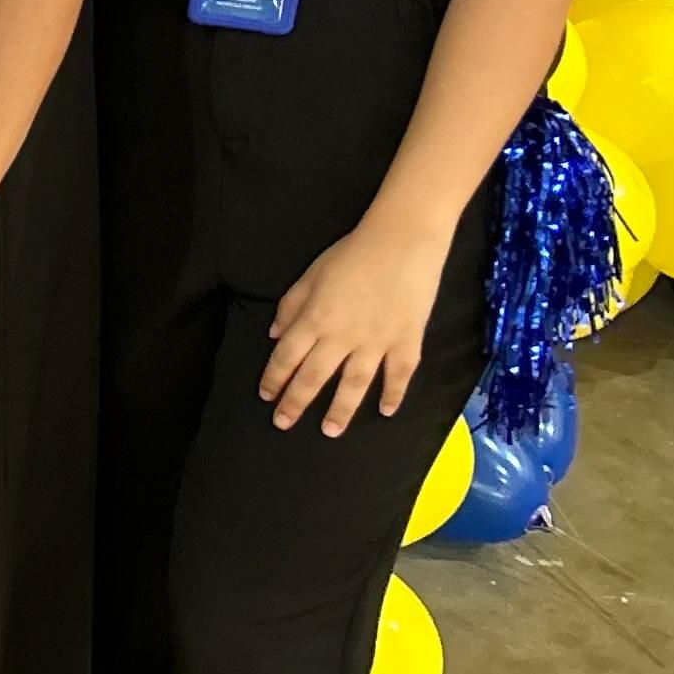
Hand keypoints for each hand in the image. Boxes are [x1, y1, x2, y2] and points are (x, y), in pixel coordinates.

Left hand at [262, 214, 449, 435]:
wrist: (401, 242)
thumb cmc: (351, 254)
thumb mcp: (310, 275)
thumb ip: (290, 307)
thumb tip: (274, 336)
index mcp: (314, 319)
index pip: (286, 357)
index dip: (274, 378)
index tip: (266, 396)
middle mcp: (341, 337)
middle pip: (313, 377)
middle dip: (296, 403)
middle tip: (283, 424)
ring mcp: (376, 343)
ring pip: (354, 385)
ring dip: (340, 411)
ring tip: (330, 431)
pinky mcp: (407, 342)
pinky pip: (399, 375)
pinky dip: (393, 395)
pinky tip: (386, 412)